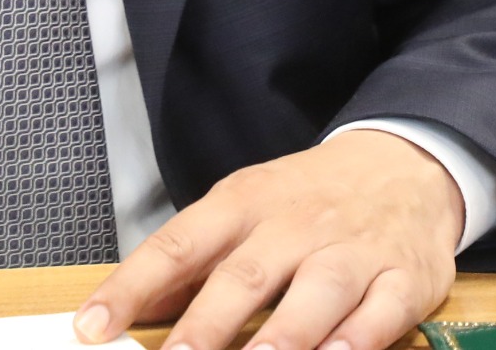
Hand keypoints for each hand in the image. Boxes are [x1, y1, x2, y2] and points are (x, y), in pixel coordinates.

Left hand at [74, 131, 463, 349]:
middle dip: (205, 326)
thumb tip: (130, 310)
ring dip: (283, 337)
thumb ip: (193, 262)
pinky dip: (357, 341)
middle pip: (244, 276)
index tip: (92, 327)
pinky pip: (381, 313)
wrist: (403, 162)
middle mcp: (294, 225)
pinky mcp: (403, 277)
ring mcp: (352, 250)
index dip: (133, 287)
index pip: (177, 245)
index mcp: (243, 203)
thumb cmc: (310, 196)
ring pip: (316, 293)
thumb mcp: (245, 207)